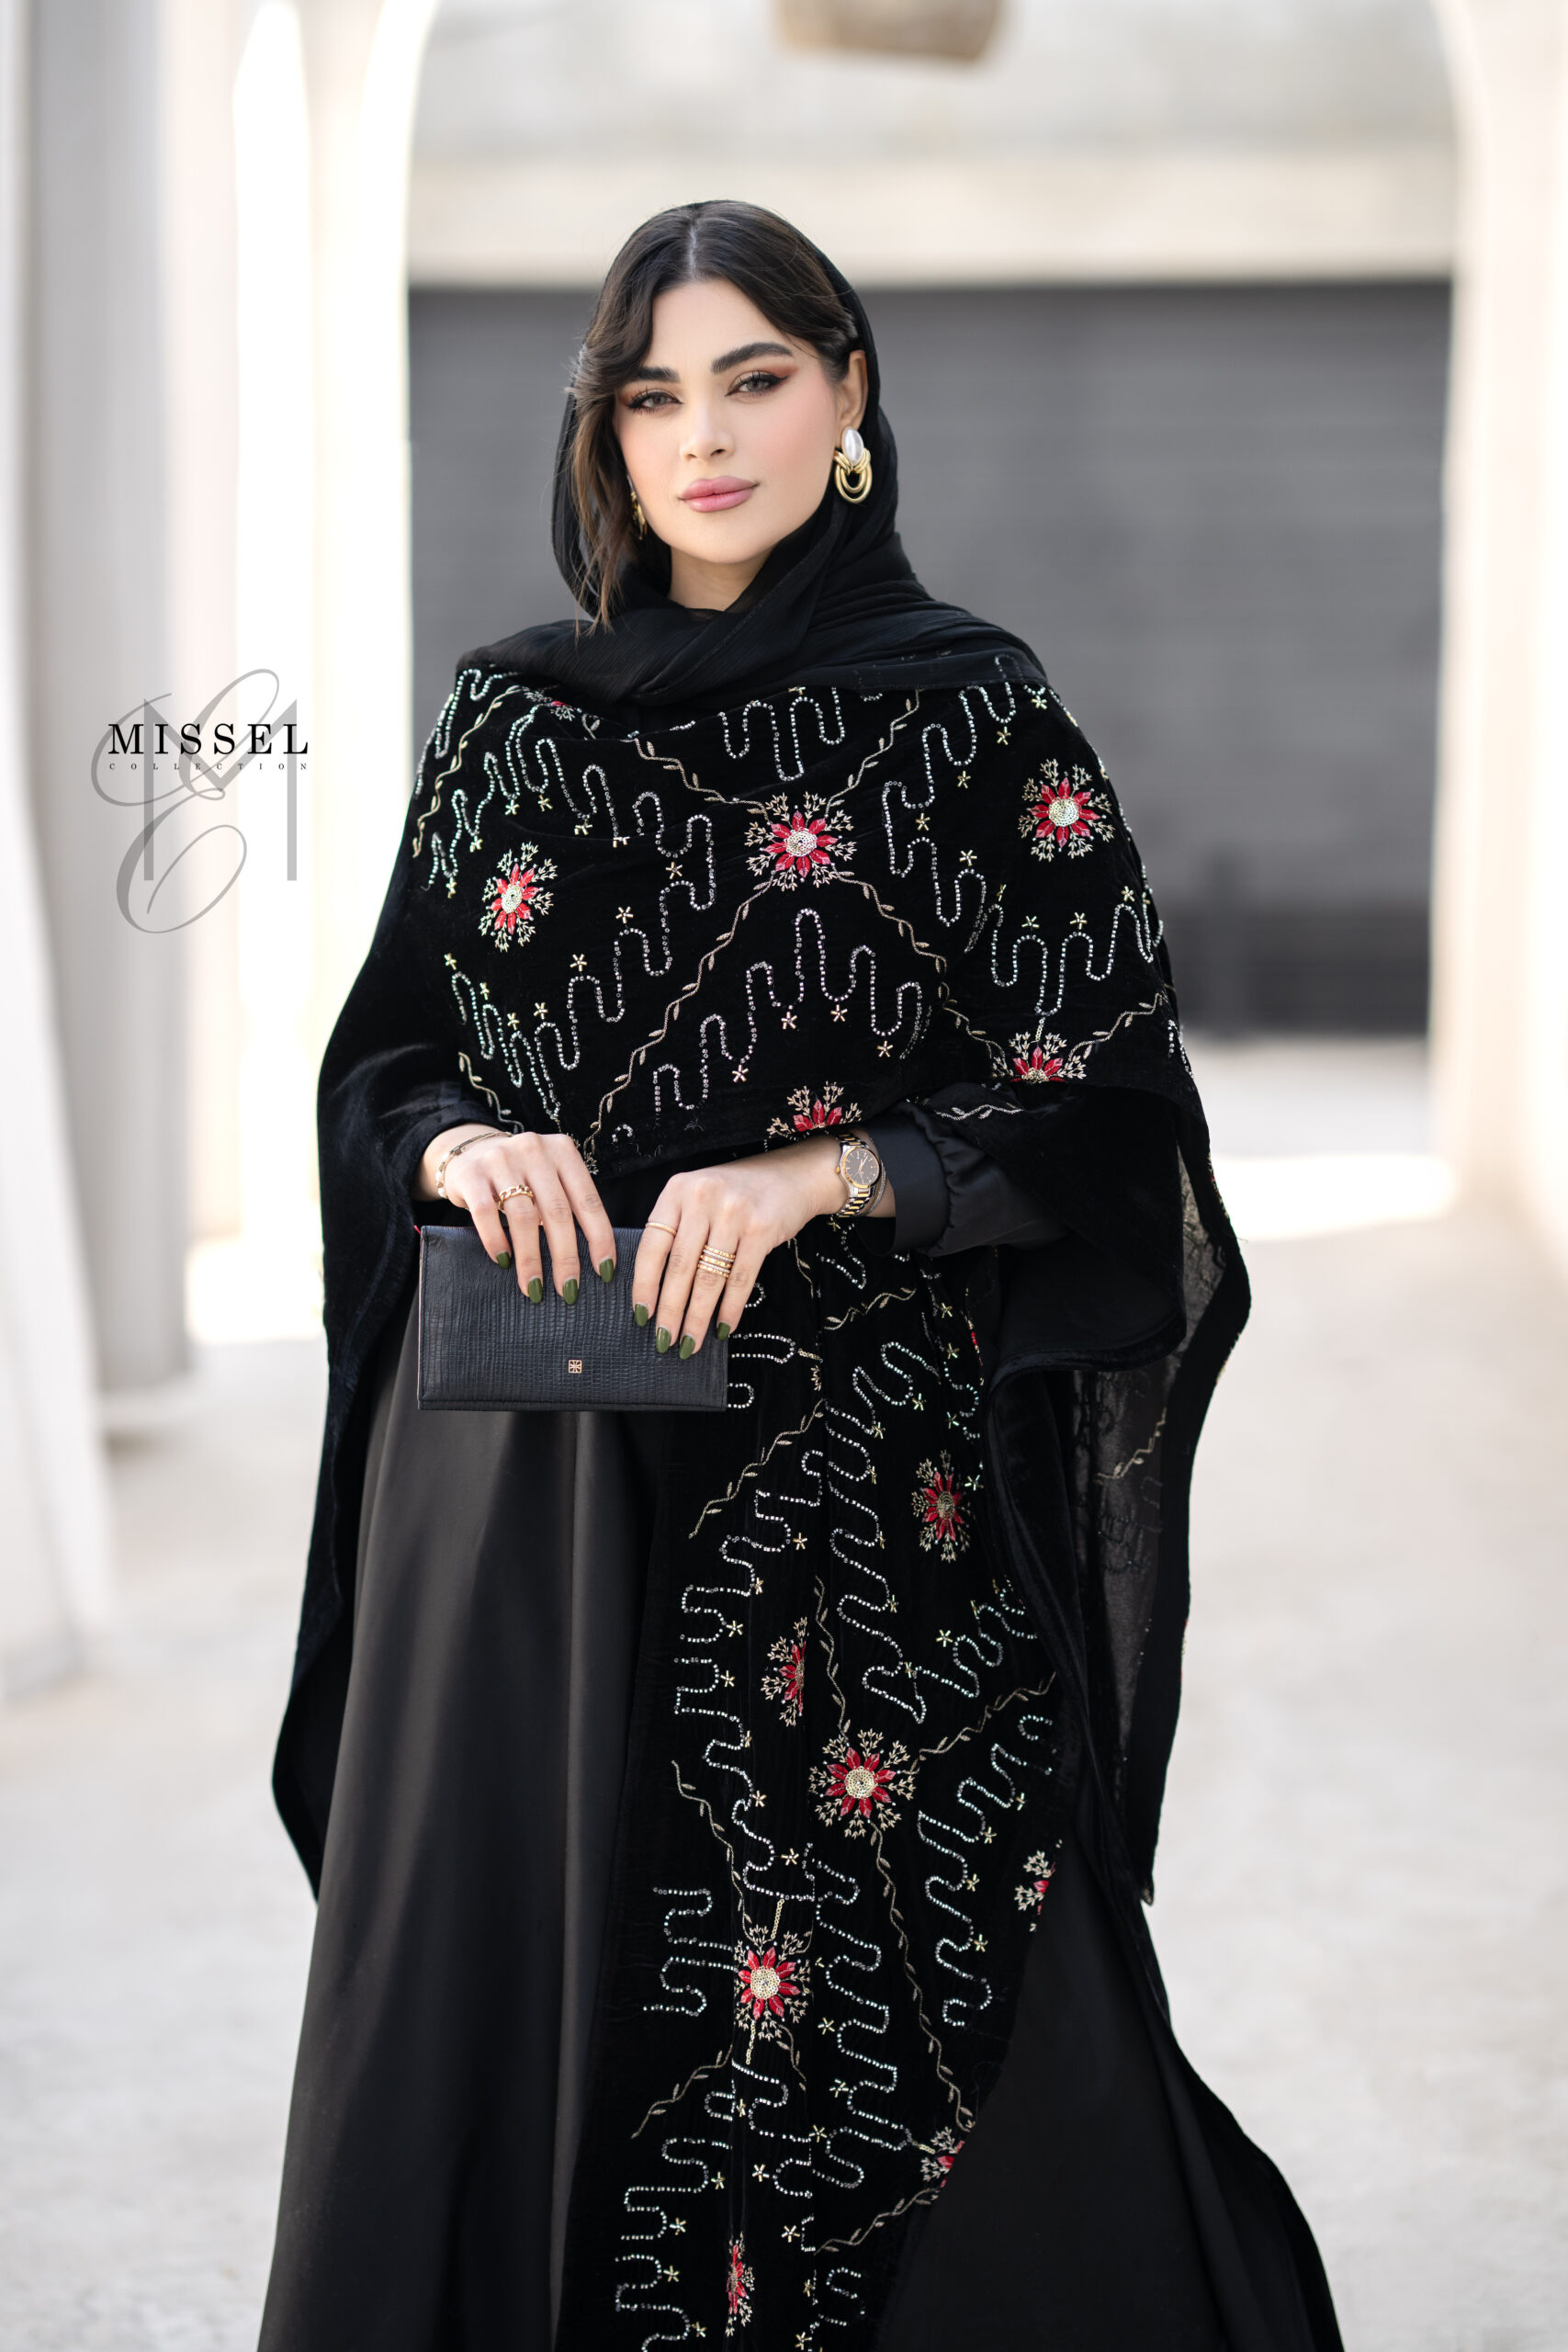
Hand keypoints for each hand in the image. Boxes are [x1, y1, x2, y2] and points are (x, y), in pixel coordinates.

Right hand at [416, 1125, 615, 1302]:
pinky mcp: (471, 1174)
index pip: (587, 1200)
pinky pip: (486, 1213)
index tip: (604, 1270)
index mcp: (562, 1151)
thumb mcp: (548, 1178)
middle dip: (565, 1256)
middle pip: (557, 1212)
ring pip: (523, 1217)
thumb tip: (592, 1259)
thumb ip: (568, 1204)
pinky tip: (503, 1261)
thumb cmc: (519, 1175)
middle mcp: (534, 1150)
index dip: (599, 1238)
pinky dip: (496, 1241)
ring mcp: (500, 1159)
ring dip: (530, 1258)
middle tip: (568, 1289)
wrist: (468, 1150)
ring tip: (534, 1287)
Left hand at [632, 1136, 891, 1357]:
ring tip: (690, 1343)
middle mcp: (702, 1197)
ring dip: (698, 1317)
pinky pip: (740, 1279)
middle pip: (679, 1267)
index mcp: (677, 1190)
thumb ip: (676, 1229)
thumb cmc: (737, 1194)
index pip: (652, 1246)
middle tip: (665, 1341)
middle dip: (670, 1311)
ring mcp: (733, 1212)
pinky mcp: (762, 1229)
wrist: (792, 1176)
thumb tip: (655, 1291)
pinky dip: (729, 1309)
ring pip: (708, 1278)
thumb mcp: (698, 1198)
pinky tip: (722, 1327)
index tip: (641, 1315)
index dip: (644, 1285)